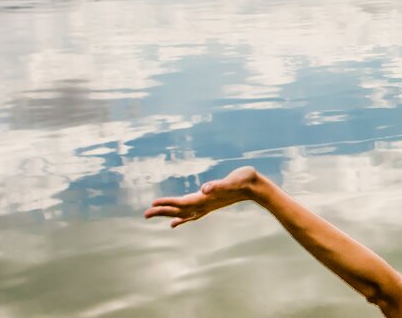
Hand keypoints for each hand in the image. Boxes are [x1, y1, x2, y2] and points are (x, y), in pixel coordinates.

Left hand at [144, 166, 266, 227]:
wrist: (256, 188)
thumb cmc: (245, 180)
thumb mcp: (232, 180)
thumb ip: (218, 185)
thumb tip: (204, 189)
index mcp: (206, 199)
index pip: (182, 203)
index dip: (167, 203)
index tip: (152, 205)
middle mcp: (205, 205)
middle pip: (179, 210)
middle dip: (162, 212)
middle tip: (145, 214)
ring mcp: (208, 206)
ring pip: (184, 213)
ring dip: (169, 215)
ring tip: (156, 217)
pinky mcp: (211, 204)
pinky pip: (192, 214)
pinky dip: (181, 217)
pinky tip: (176, 220)